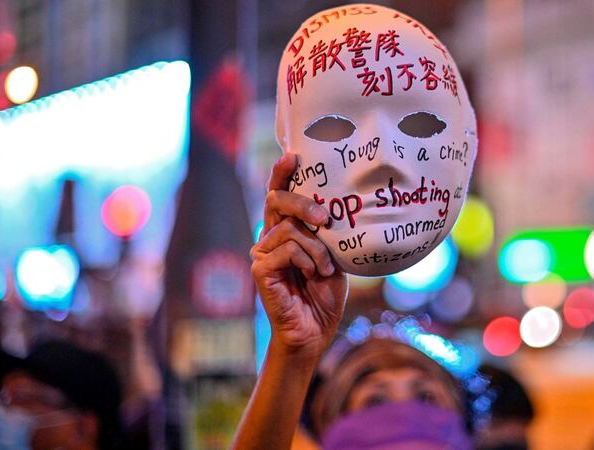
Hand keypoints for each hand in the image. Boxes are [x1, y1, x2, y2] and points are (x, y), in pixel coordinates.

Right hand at [251, 153, 347, 357]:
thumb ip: (327, 233)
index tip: (292, 155)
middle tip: (323, 216)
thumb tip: (333, 208)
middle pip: (277, 201)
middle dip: (302, 201)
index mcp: (286, 231)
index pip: (279, 196)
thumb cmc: (324, 294)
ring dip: (317, 248)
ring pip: (290, 230)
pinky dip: (307, 260)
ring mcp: (261, 253)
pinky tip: (313, 275)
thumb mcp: (333, 256)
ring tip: (325, 268)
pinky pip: (287, 250)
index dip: (282, 174)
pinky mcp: (260, 269)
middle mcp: (269, 238)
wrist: (314, 332)